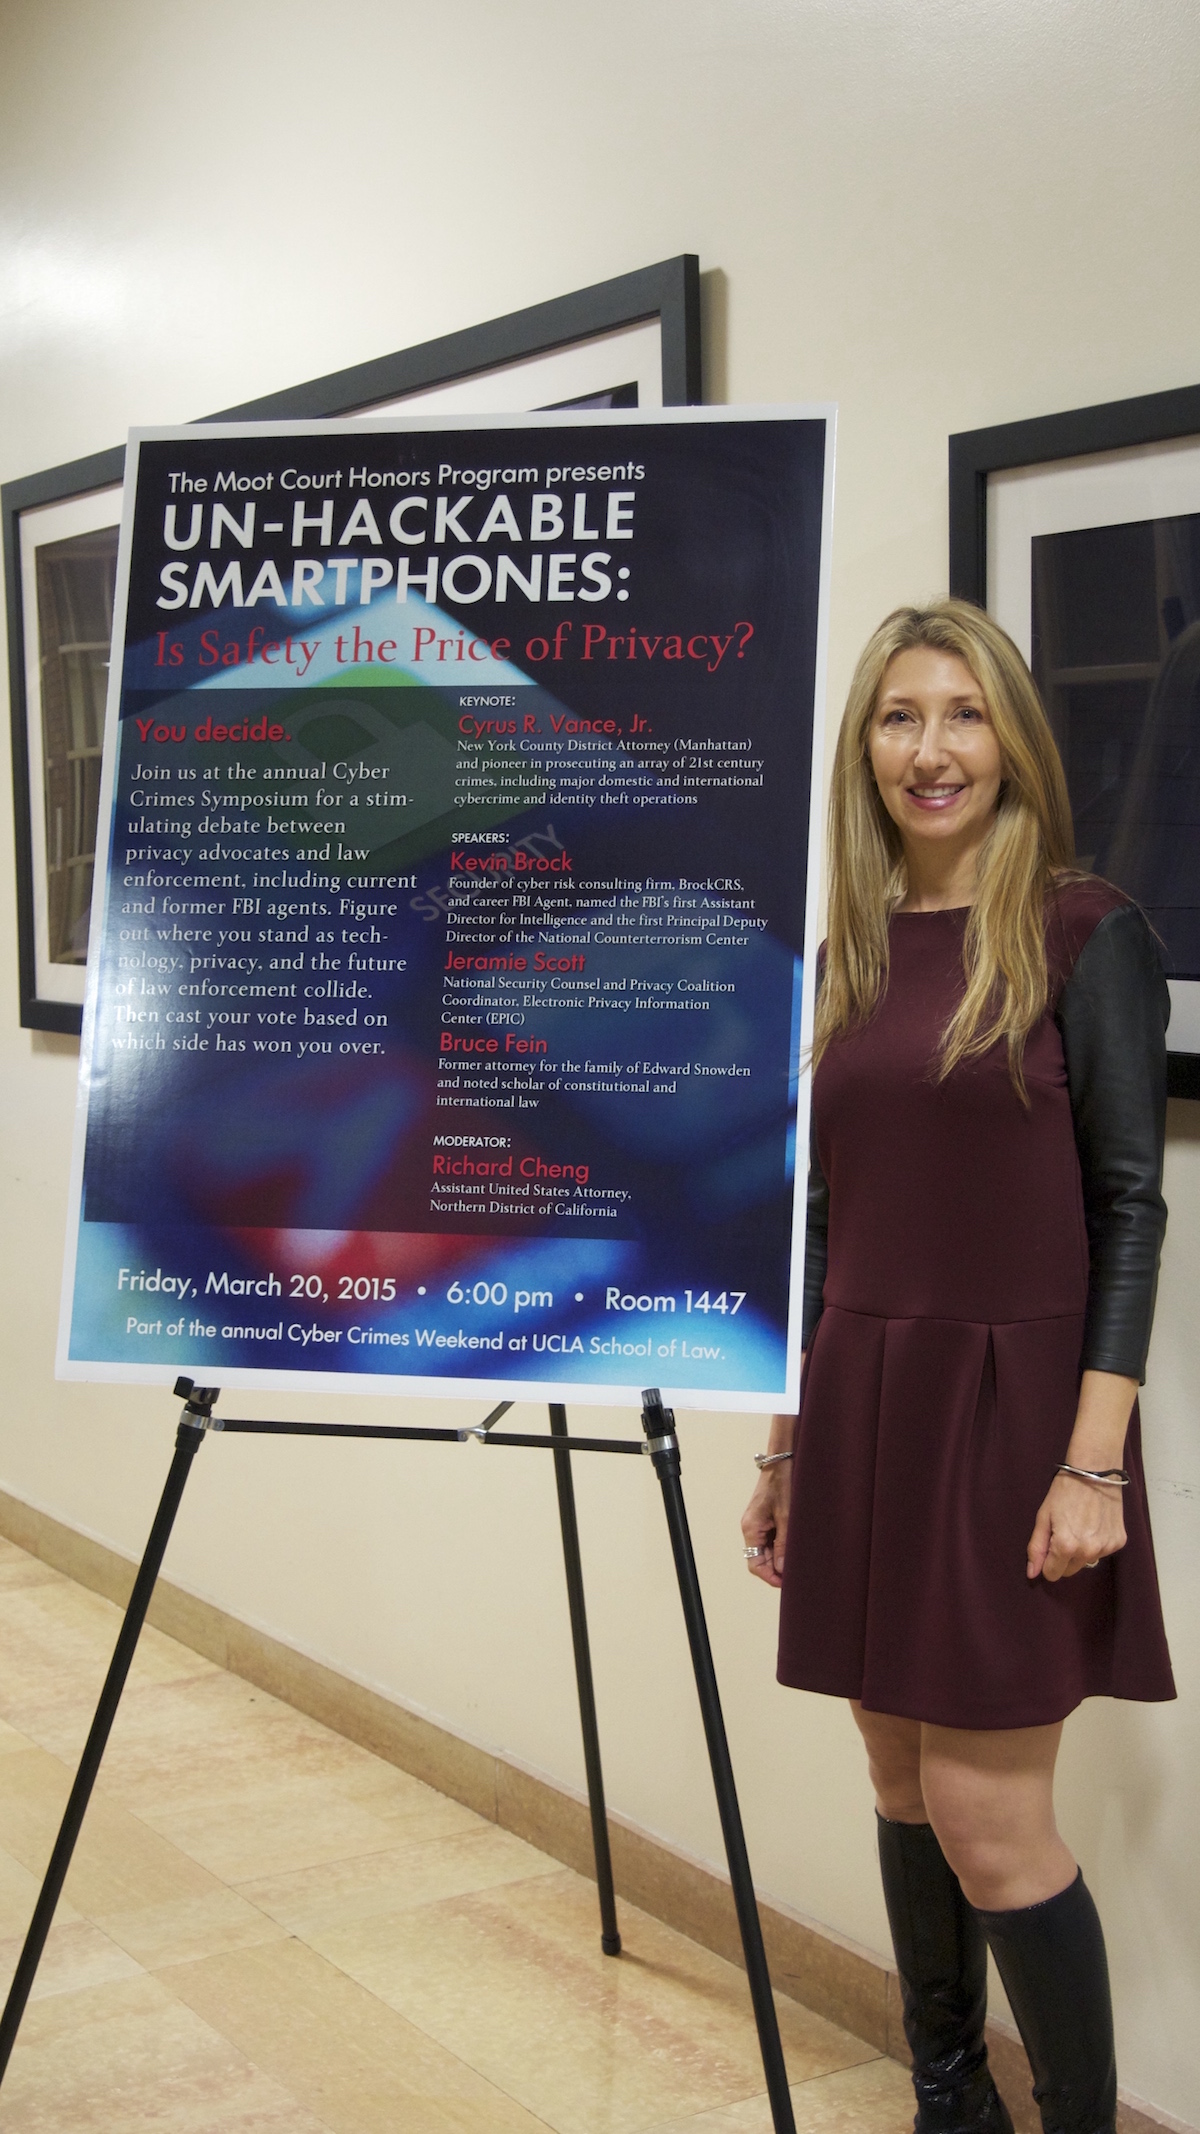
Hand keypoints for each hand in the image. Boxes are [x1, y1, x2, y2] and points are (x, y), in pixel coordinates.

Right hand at [741, 1459, 791, 1587]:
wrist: (781, 1462)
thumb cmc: (782, 1485)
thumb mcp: (786, 1517)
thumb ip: (783, 1544)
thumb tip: (781, 1570)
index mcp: (751, 1529)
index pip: (755, 1564)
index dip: (770, 1577)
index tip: (786, 1583)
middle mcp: (750, 1528)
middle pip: (760, 1560)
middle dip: (776, 1570)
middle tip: (796, 1576)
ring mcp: (757, 1524)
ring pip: (766, 1551)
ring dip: (779, 1559)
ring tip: (798, 1563)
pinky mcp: (764, 1520)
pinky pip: (770, 1540)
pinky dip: (780, 1548)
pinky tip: (794, 1549)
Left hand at [1026, 1472, 1126, 1581]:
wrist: (1095, 1471)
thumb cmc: (1065, 1491)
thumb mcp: (1044, 1517)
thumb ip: (1036, 1548)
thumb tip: (1032, 1573)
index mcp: (1066, 1547)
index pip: (1052, 1574)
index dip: (1047, 1562)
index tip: (1049, 1546)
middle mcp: (1088, 1552)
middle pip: (1069, 1571)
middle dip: (1063, 1558)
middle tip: (1063, 1532)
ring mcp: (1106, 1547)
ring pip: (1086, 1562)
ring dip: (1081, 1551)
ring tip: (1080, 1525)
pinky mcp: (1119, 1541)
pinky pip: (1102, 1552)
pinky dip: (1096, 1543)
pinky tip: (1094, 1524)